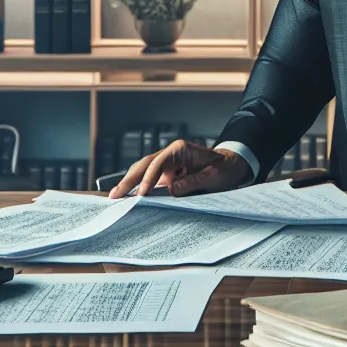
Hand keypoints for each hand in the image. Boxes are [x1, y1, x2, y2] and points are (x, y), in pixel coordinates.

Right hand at [107, 139, 251, 198]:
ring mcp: (167, 164)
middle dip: (129, 180)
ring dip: (130, 183)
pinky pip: (149, 180)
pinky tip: (128, 197)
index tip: (141, 194)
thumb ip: (193, 182)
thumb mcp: (214, 176)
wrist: (232, 166)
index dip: (148, 178)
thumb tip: (170, 190)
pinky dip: (138, 188)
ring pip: (143, 171)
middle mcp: (170, 154)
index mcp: (180, 149)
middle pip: (144, 165)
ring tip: (115, 197)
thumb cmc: (225, 169)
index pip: (158, 163)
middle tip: (115, 195)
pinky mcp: (167, 174)